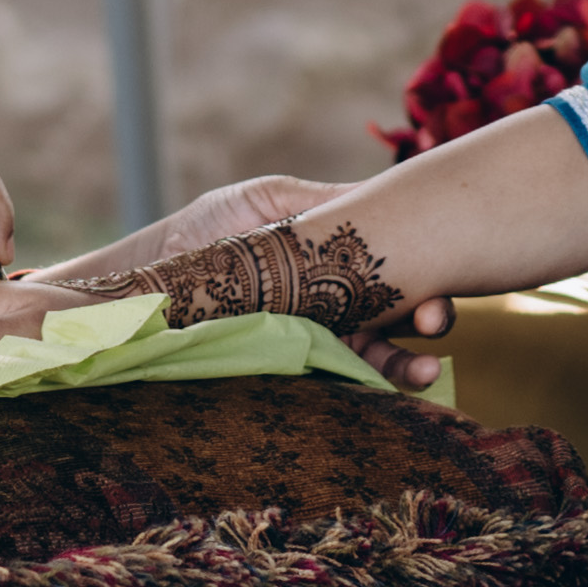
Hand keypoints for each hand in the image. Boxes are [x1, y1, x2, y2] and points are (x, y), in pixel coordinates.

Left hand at [52, 174, 455, 390]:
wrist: (147, 280)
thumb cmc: (204, 232)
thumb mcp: (265, 201)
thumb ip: (320, 205)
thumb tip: (375, 197)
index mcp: (336, 257)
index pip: (397, 265)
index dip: (428, 274)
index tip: (439, 283)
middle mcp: (336, 301)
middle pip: (400, 313)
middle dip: (429, 320)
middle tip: (434, 322)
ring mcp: (316, 338)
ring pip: (376, 354)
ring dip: (404, 363)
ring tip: (421, 372)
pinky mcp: (289, 368)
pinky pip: (333, 379)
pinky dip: (362, 385)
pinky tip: (379, 389)